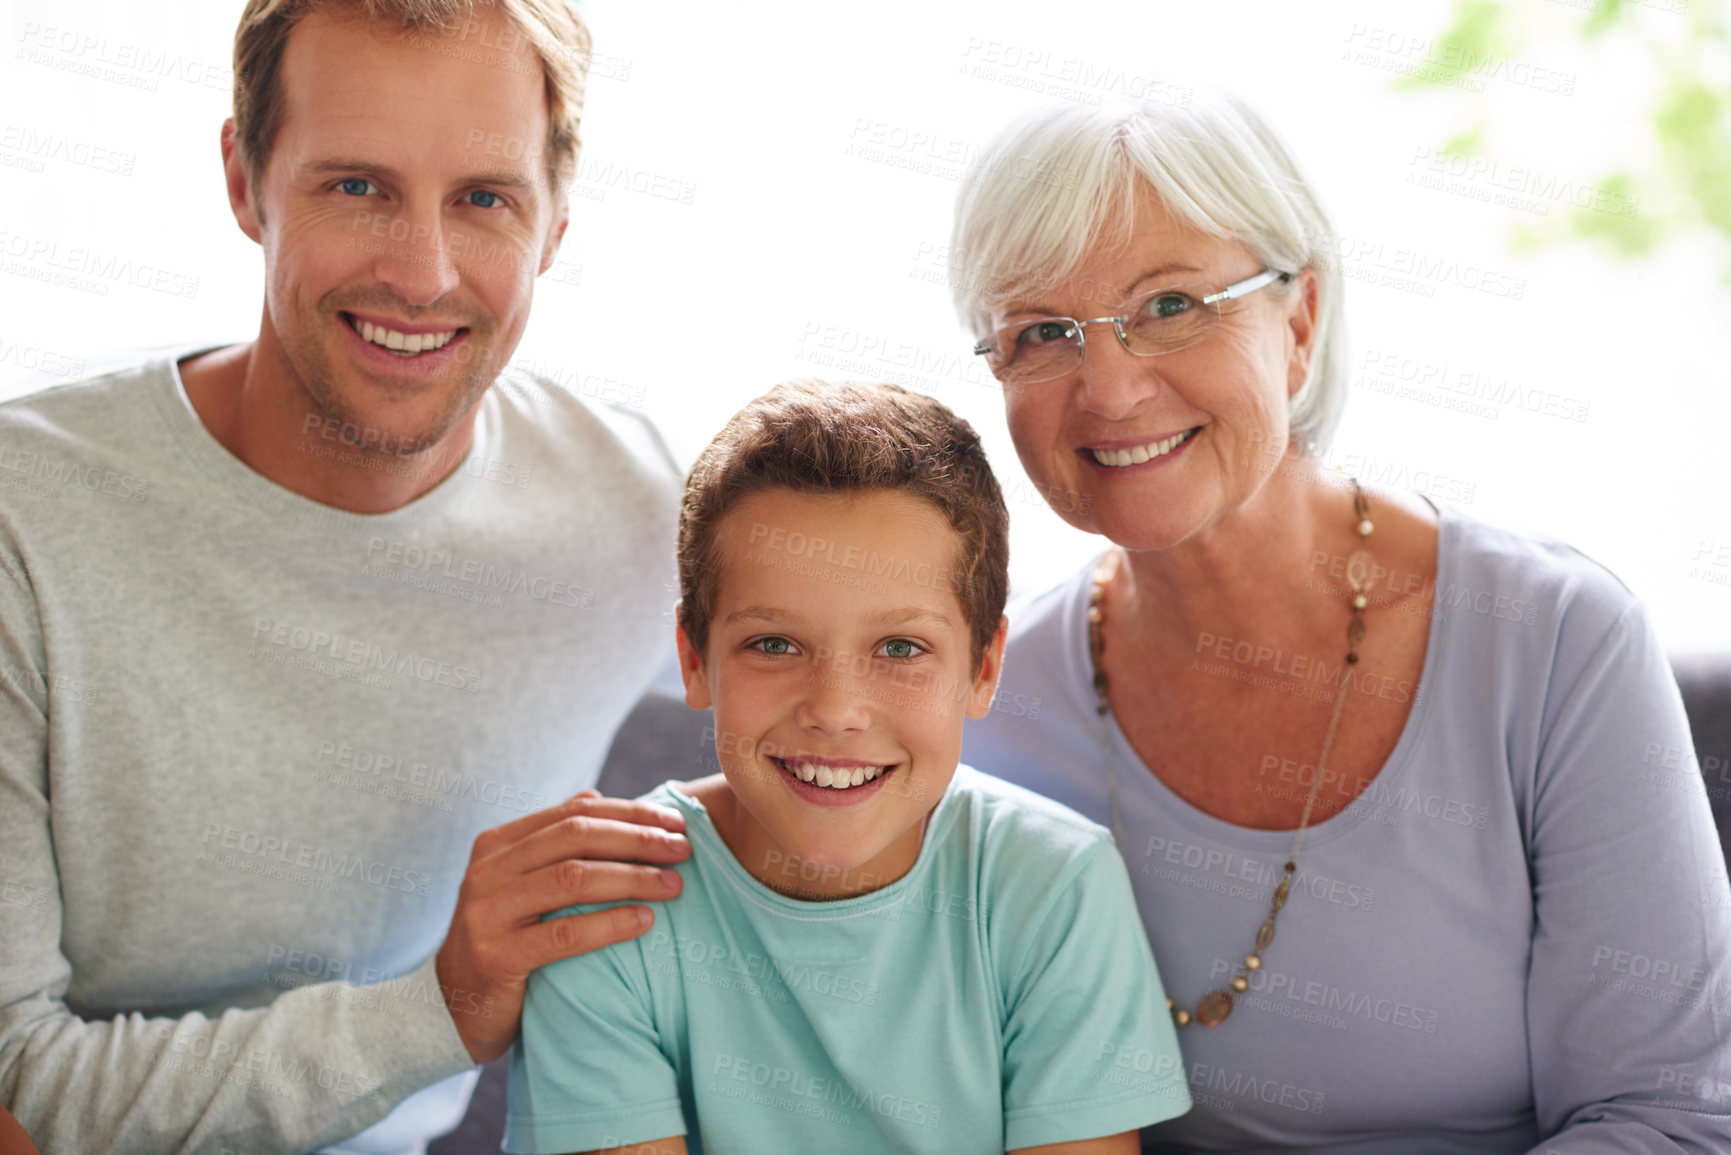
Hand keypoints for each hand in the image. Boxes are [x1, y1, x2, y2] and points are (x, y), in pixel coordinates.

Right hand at [436, 789, 689, 1062]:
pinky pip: (563, 934)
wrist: (452, 1009)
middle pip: (576, 837)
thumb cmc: (503, 941)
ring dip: (632, 877)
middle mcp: (488, 871)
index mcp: (497, 845)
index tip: (676, 822)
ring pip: (573, 879)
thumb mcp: (519, 885)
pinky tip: (645, 921)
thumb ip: (552, 843)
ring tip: (674, 884)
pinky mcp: (496, 956)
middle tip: (683, 849)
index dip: (630, 814)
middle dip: (637, 839)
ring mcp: (487, 912)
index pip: (574, 814)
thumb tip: (598, 798)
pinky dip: (610, 923)